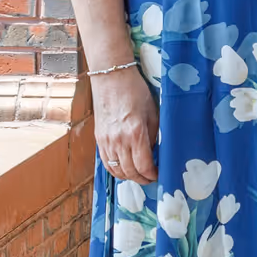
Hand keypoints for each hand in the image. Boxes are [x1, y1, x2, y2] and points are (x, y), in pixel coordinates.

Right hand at [92, 67, 157, 183]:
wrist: (111, 77)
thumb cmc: (135, 91)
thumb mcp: (153, 113)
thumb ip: (153, 136)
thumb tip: (153, 152)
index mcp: (135, 133)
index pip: (143, 166)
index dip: (152, 175)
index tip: (158, 175)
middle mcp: (118, 140)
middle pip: (130, 172)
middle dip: (142, 179)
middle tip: (150, 178)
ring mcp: (106, 141)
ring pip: (116, 170)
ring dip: (129, 176)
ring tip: (138, 174)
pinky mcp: (99, 138)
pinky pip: (106, 162)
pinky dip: (115, 170)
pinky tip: (123, 168)